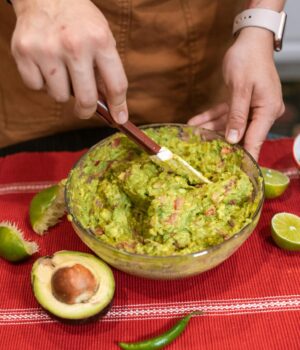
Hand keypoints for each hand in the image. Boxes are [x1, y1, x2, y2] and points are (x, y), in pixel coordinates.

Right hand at [10, 0, 127, 122]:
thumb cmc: (79, 21)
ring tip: (61, 71)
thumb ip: (108, 72)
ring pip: (59, 97)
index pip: (115, 85)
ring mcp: (47, 49)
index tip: (119, 118)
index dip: (118, 106)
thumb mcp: (102, 38)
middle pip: (86, 99)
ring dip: (62, 91)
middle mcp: (74, 45)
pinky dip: (41, 83)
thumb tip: (113, 108)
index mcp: (100, 40)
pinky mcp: (24, 52)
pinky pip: (36, 87)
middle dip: (87, 110)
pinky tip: (45, 65)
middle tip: (85, 109)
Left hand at [188, 27, 284, 159]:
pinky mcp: (240, 103)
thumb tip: (233, 139)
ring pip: (229, 125)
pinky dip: (210, 118)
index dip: (244, 157)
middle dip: (220, 143)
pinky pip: (225, 114)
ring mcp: (251, 108)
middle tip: (202, 153)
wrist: (249, 40)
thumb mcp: (240, 88)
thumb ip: (236, 115)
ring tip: (192, 136)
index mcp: (267, 110)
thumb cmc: (248, 60)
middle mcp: (261, 112)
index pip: (255, 140)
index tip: (233, 172)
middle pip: (240, 134)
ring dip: (210, 130)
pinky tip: (194, 122)